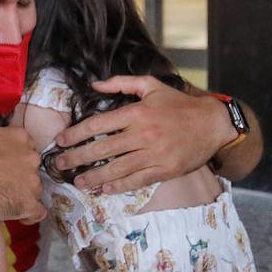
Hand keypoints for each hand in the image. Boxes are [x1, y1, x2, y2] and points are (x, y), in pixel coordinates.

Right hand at [0, 98, 44, 223]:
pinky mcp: (28, 204)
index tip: (2, 163)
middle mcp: (31, 158)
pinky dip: (30, 214)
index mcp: (20, 138)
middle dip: (20, 174)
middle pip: (32, 168)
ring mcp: (32, 182)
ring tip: (4, 199)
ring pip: (34, 189)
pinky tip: (19, 215)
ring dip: (23, 194)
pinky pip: (37, 212)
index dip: (14, 156)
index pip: (26, 146)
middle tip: (1, 181)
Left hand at [52, 75, 232, 193]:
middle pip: (102, 148)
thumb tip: (94, 84)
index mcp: (137, 113)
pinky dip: (118, 186)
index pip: (98, 124)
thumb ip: (122, 83)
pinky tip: (103, 188)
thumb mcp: (152, 86)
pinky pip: (136, 181)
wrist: (212, 124)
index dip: (76, 134)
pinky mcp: (164, 170)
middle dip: (77, 157)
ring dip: (93, 176)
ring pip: (117, 168)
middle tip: (59, 164)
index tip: (60, 141)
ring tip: (77, 182)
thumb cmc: (179, 104)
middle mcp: (143, 134)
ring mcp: (154, 154)